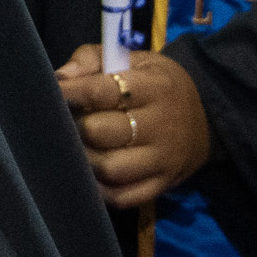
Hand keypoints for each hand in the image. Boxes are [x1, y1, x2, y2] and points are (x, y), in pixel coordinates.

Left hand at [54, 51, 214, 208]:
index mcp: (155, 87)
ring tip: (78, 148)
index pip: (103, 92)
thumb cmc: (154, 85)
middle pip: (101, 132)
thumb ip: (92, 60)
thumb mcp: (133, 59)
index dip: (70, 93)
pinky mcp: (162, 184)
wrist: (204, 119)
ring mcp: (164, 159)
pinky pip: (124, 197)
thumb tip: (60, 78)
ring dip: (85, 160)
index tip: (53, 93)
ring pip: (110, 169)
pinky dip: (101, 191)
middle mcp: (163, 125)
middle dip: (76, 127)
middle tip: (67, 123)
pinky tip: (90, 174)